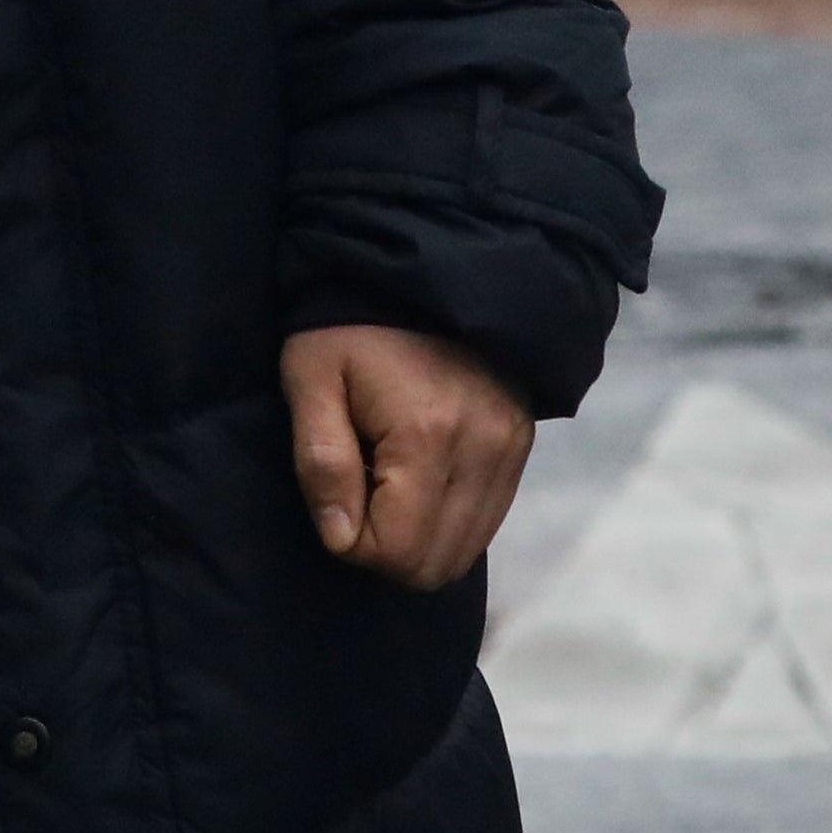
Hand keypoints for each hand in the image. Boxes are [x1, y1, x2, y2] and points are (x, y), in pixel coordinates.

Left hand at [281, 325, 531, 589]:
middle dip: (385, 549)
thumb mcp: (310, 378)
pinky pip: (487, 522)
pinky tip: (420, 482)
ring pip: (464, 551)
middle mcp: (482, 449)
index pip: (396, 551)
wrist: (419, 268)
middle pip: (434, 564)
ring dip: (419, 539)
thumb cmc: (350, 324)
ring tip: (388, 485)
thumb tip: (340, 539)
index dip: (352, 542)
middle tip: (357, 497)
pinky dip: (449, 522)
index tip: (335, 497)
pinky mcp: (521, 444)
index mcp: (426, 435)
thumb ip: (321, 462)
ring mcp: (509, 449)